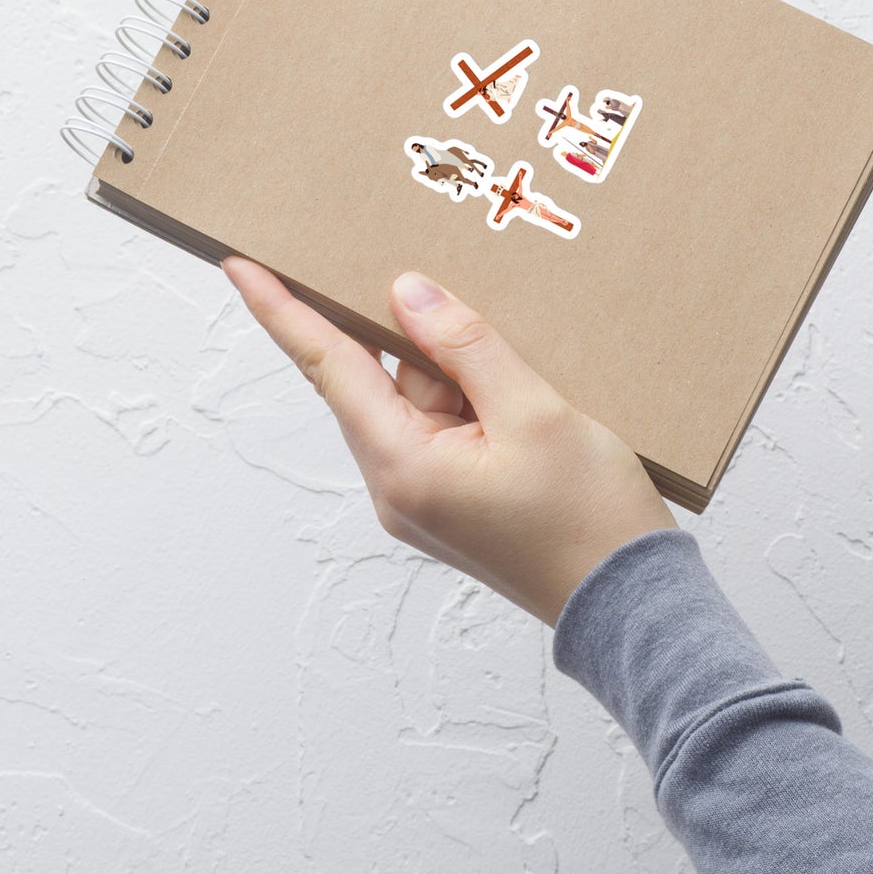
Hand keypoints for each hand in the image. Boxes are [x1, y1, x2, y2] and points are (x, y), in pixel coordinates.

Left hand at [222, 259, 678, 626]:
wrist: (631, 608)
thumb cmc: (589, 519)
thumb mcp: (534, 413)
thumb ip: (466, 346)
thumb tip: (406, 294)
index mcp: (403, 466)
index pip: (329, 367)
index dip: (283, 311)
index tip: (241, 265)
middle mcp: (397, 486)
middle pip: (381, 379)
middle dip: (418, 336)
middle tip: (447, 286)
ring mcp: (424, 498)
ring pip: (420, 400)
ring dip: (461, 371)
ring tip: (528, 376)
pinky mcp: (454, 501)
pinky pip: (445, 426)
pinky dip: (473, 398)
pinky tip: (522, 393)